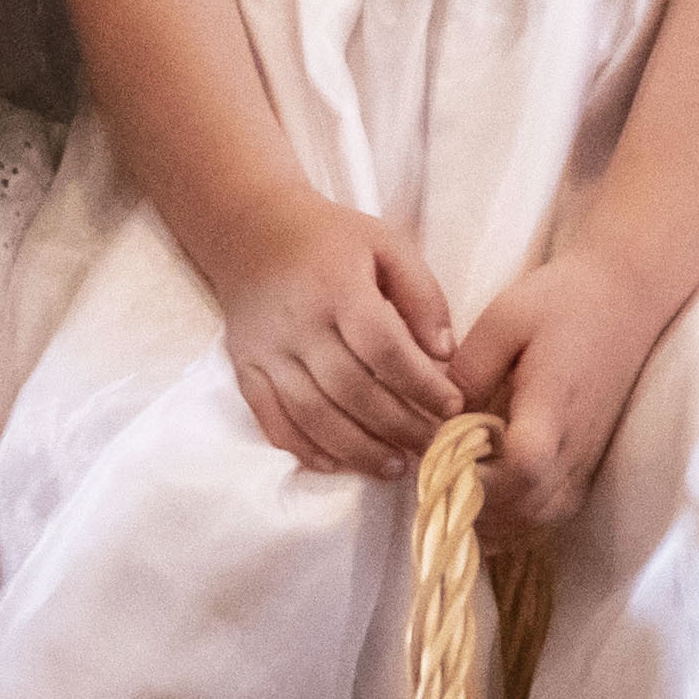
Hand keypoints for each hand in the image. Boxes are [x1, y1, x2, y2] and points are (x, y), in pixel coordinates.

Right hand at [221, 196, 460, 478]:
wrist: (250, 231)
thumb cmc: (331, 240)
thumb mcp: (387, 245)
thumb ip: (422, 295)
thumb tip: (446, 354)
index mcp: (338, 287)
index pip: (384, 348)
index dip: (421, 385)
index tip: (452, 407)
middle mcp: (299, 324)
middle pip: (350, 389)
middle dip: (397, 426)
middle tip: (431, 446)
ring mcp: (267, 351)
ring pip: (312, 414)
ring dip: (356, 449)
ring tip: (394, 467)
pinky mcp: (245, 368)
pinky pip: (271, 420)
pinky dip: (303, 449)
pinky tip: (337, 465)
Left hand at [456, 249, 665, 532]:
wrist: (627, 299)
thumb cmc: (563, 301)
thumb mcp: (505, 317)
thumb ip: (469, 368)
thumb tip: (436, 419)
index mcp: (554, 402)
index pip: (525, 464)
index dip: (480, 477)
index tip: (443, 461)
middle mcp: (575, 442)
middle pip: (528, 505)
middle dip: (476, 503)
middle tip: (438, 477)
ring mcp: (586, 459)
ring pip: (540, 519)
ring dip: (495, 517)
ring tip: (460, 490)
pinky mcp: (588, 464)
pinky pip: (554, 514)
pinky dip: (518, 520)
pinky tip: (490, 500)